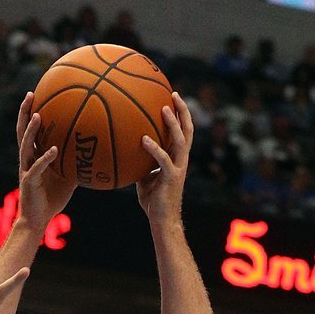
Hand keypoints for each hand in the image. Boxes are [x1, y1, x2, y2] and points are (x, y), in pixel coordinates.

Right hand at [15, 91, 74, 234]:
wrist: (38, 220)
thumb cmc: (52, 199)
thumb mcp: (70, 176)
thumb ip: (78, 161)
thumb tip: (100, 150)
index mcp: (33, 156)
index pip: (30, 129)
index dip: (31, 111)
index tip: (37, 92)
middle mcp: (27, 160)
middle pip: (21, 131)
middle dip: (24, 112)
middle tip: (31, 94)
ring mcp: (26, 170)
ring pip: (25, 146)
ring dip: (31, 130)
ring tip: (38, 115)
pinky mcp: (29, 182)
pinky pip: (37, 167)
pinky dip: (45, 158)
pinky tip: (53, 150)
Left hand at [136, 92, 192, 225]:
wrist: (162, 220)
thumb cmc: (154, 202)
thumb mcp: (145, 179)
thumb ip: (141, 165)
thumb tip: (127, 155)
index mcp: (178, 158)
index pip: (183, 131)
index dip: (180, 115)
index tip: (173, 98)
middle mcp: (182, 160)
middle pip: (187, 129)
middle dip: (182, 110)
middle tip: (173, 93)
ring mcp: (178, 167)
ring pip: (179, 140)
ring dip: (172, 123)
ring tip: (164, 108)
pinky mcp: (171, 177)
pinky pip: (163, 159)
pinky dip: (154, 148)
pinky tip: (143, 140)